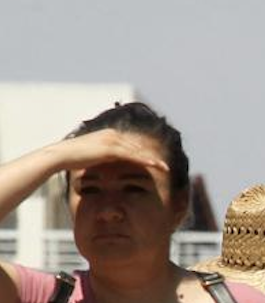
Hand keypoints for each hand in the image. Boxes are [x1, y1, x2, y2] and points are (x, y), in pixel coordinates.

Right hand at [56, 128, 170, 179]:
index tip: (155, 161)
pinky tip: (156, 166)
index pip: (131, 144)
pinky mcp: (111, 149)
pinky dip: (145, 161)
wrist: (60, 155)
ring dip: (153, 160)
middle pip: (137, 146)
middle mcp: (112, 134)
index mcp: (108, 134)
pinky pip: (133, 156)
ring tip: (165, 168)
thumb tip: (106, 161)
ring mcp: (112, 140)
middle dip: (152, 156)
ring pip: (138, 151)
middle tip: (165, 166)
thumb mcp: (92, 154)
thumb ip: (102, 155)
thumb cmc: (72, 157)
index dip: (144, 153)